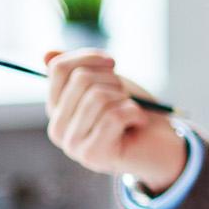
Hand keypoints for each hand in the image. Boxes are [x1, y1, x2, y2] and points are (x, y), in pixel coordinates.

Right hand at [44, 49, 185, 187]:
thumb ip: (78, 71)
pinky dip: (135, 113)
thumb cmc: (133, 111)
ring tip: (132, 111)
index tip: (112, 63)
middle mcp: (58, 129)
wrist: (162, 146)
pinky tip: (139, 122)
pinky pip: (114, 116)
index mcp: (57, 109)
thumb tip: (46, 53)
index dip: (90, 57)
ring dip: (124, 99)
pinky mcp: (93, 155)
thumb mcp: (107, 84)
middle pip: (80, 79)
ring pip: (98, 97)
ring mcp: (73, 145)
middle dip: (112, 80)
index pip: (59, 69)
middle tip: (126, 96)